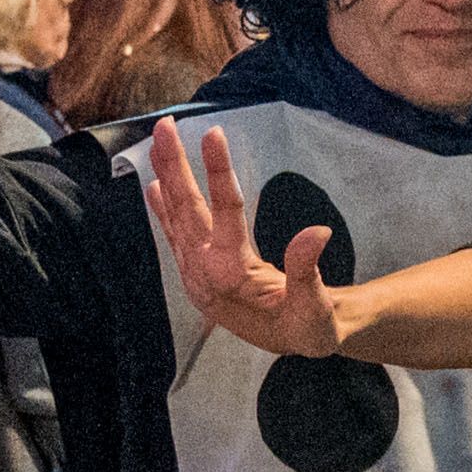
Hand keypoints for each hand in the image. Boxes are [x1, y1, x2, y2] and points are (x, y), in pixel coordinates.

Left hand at [144, 122, 357, 359]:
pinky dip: (164, 209)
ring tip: (160, 140)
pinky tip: (154, 186)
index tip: (214, 134)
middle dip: (176, 166)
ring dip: (168, 177)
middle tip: (166, 125)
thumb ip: (308, 270)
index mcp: (234, 278)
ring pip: (178, 218)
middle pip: (188, 210)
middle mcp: (206, 273)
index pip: (225, 215)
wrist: (298, 345)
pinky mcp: (199, 274)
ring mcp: (197, 274)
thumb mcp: (316, 307)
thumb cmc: (310, 327)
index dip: (219, 173)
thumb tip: (317, 232)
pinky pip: (176, 235)